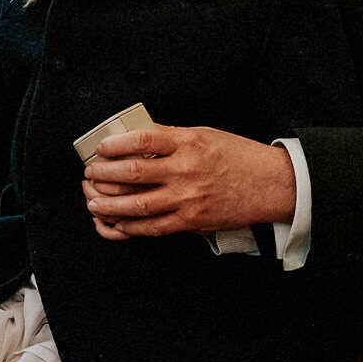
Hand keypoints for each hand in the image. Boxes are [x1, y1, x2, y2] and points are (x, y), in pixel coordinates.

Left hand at [81, 124, 295, 239]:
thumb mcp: (205, 134)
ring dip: (108, 204)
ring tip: (93, 200)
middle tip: (90, 173)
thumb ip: (171, 136)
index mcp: (188, 143)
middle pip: (132, 174)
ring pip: (136, 205)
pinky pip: (153, 227)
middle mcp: (185, 171)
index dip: (115, 144)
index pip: (142, 140)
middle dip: (103, 174)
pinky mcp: (191, 221)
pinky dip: (129, 226)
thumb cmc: (239, 156)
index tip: (101, 147)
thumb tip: (138, 134)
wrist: (271, 184)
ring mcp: (187, 199)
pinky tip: (116, 221)